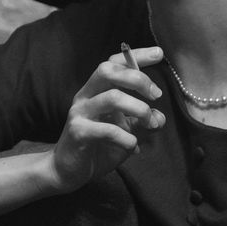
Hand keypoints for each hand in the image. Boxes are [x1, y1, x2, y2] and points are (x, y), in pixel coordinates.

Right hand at [49, 46, 165, 192]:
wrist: (67, 172)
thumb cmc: (97, 147)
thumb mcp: (124, 131)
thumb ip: (141, 122)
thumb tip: (159, 117)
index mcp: (95, 90)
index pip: (113, 64)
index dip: (136, 56)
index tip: (159, 54)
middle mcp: (85, 96)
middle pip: (108, 71)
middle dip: (137, 79)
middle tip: (156, 95)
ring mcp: (80, 113)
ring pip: (111, 97)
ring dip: (138, 108)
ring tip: (150, 122)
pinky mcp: (78, 132)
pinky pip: (106, 129)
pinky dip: (126, 137)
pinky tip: (133, 146)